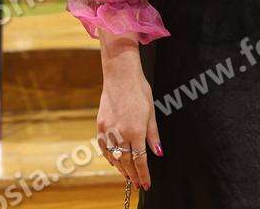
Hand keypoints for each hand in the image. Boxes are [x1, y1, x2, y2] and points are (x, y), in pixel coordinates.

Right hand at [97, 30, 162, 190]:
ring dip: (121, 168)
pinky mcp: (100, 126)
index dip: (143, 174)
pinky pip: (104, 148)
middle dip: (133, 175)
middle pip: (127, 162)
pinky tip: (115, 161)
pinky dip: (110, 157)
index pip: (140, 160)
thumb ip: (153, 134)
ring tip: (128, 176)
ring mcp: (108, 130)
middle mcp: (121, 133)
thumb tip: (158, 152)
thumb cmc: (139, 90)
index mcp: (136, 130)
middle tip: (137, 184)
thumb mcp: (151, 111)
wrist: (120, 75)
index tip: (146, 184)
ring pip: (114, 157)